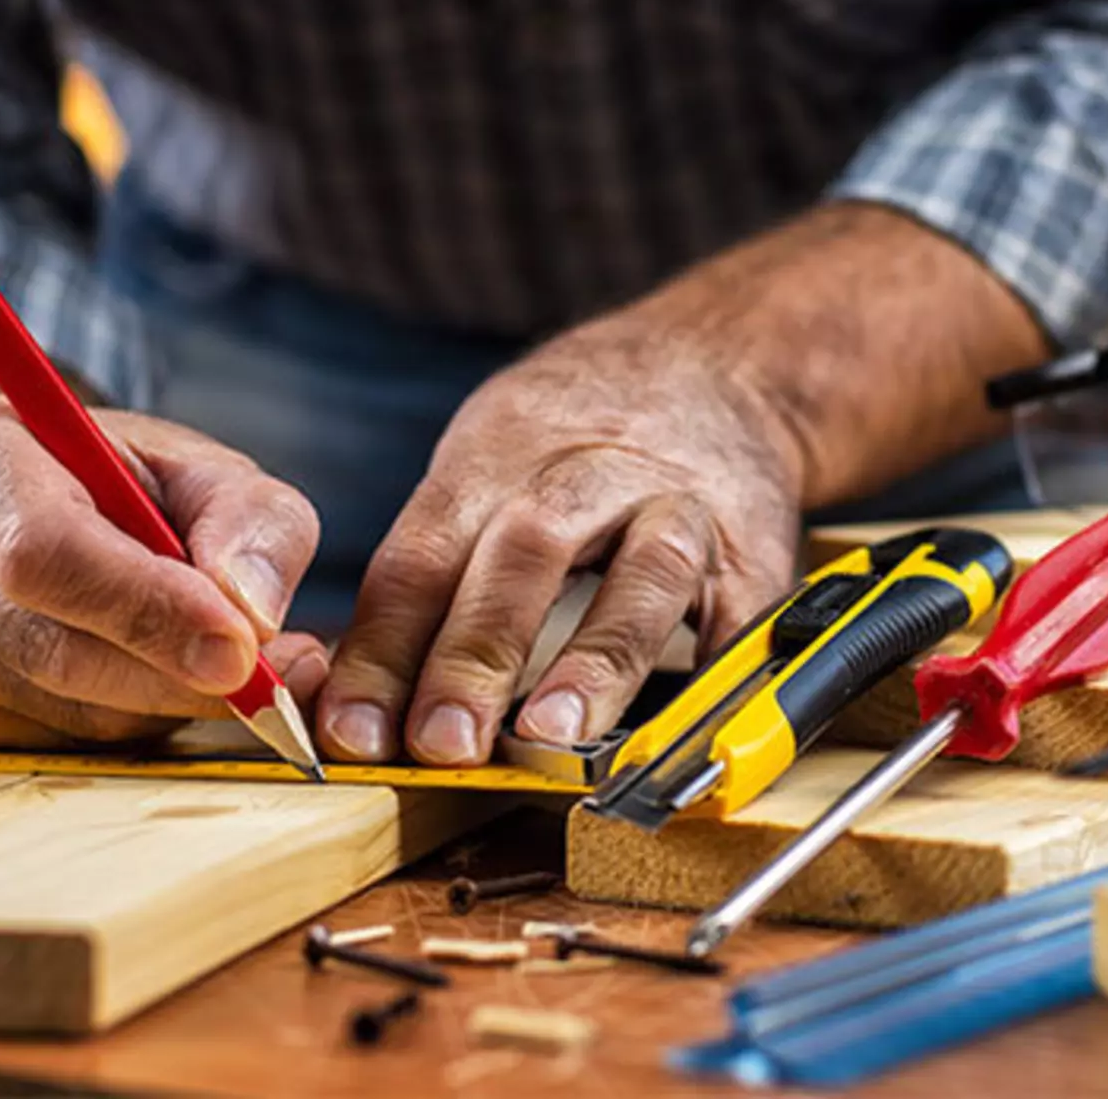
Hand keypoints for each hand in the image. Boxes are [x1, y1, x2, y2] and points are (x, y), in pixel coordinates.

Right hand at [0, 396, 327, 746]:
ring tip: (232, 662)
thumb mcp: (211, 473)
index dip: (145, 606)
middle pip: (52, 649)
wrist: (51, 507)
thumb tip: (252, 613)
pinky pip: (65, 746)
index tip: (239, 644)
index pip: (42, 549)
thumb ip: (255, 525)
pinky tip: (167, 677)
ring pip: (69, 712)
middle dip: (178, 675)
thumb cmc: (134, 484)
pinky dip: (140, 725)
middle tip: (274, 680)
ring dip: (171, 703)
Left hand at [317, 327, 806, 765]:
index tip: (353, 731)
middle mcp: (591, 474)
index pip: (424, 556)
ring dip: (596, 657)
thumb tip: (361, 700)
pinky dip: (716, 667)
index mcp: (499, 457)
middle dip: (476, 653)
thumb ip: (436, 572)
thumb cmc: (574, 436)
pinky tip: (683, 730)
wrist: (714, 364)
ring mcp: (681, 507)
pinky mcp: (754, 548)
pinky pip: (742, 608)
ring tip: (554, 733)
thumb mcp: (485, 466)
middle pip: (526, 556)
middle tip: (441, 742)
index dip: (384, 649)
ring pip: (645, 570)